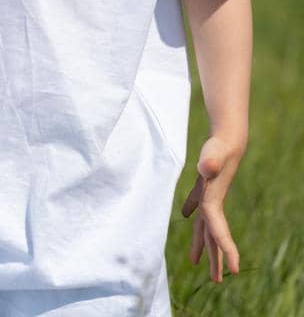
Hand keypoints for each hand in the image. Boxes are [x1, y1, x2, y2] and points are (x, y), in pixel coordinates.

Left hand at [180, 133, 244, 281]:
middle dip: (215, 259)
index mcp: (214, 202)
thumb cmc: (219, 147)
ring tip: (194, 261)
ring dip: (201, 242)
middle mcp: (213, 203)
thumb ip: (210, 162)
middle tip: (216, 281)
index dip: (227, 250)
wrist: (227, 139)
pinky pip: (197, 204)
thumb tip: (207, 167)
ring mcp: (209, 195)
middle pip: (213, 236)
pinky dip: (191, 211)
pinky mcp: (204, 186)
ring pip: (204, 225)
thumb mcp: (213, 154)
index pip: (219, 231)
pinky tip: (186, 216)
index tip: (234, 271)